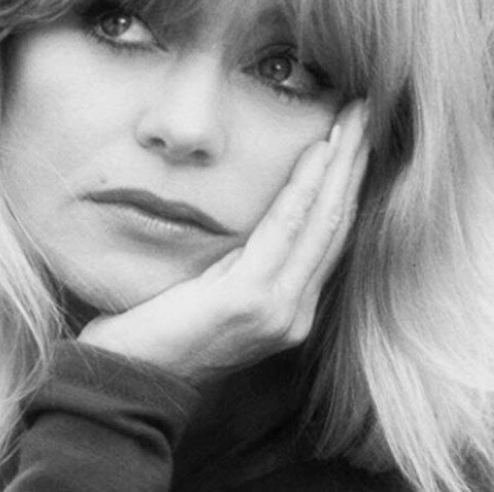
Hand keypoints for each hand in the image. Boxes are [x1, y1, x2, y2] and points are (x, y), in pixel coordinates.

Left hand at [78, 100, 369, 383]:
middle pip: (336, 224)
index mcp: (287, 308)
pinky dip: (306, 188)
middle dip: (355, 165)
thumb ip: (243, 261)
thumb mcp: (212, 289)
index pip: (328, 236)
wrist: (127, 380)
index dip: (346, 185)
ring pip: (322, 222)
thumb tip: (258, 220)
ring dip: (342, 166)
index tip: (356, 138)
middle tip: (367, 113)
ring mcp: (277, 310)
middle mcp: (293, 311)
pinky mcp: (250, 302)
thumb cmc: (160, 331)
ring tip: (355, 120)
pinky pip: (286, 231)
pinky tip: (319, 153)